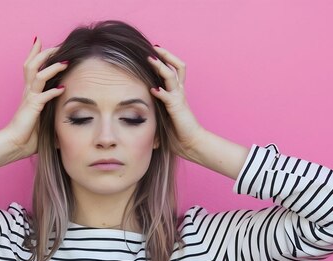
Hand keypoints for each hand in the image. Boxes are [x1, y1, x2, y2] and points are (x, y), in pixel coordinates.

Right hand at [6, 38, 67, 158]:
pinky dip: (53, 91)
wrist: (14, 144)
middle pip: (32, 64)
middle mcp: (27, 91)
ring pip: (38, 75)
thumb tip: (68, 121)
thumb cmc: (27, 135)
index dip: (34, 53)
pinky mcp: (32, 107)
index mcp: (29, 92)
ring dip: (52, 67)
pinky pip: (44, 96)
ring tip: (65, 62)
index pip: (30, 67)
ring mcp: (29, 98)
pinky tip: (63, 88)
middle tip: (57, 45)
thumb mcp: (42, 120)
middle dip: (44, 53)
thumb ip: (53, 115)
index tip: (40, 41)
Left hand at [147, 46, 204, 160]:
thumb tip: (140, 106)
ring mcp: (179, 98)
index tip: (154, 52)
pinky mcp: (177, 108)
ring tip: (150, 59)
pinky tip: (152, 89)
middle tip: (155, 47)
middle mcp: (180, 92)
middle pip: (177, 66)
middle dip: (166, 55)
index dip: (166, 60)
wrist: (191, 142)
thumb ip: (157, 106)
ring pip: (172, 77)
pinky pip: (168, 97)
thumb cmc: (178, 131)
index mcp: (177, 92)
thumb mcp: (165, 114)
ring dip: (160, 67)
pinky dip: (160, 92)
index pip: (174, 70)